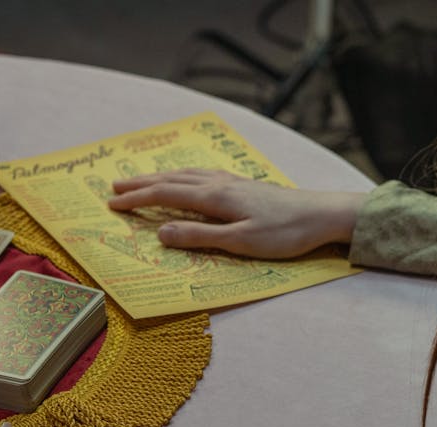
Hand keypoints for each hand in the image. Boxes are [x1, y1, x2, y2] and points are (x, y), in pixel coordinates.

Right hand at [108, 169, 364, 259]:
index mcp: (214, 198)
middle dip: (140, 184)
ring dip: (159, 178)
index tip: (112, 204)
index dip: (137, 200)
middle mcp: (219, 184)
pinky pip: (201, 175)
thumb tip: (161, 233)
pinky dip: (182, 175)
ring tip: (139, 180)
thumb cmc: (285, 233)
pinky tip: (184, 177)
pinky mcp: (243, 185)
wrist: (323, 214)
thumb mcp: (240, 242)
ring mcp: (231, 182)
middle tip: (114, 187)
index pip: (165, 195)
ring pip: (185, 175)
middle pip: (171, 180)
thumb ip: (199, 237)